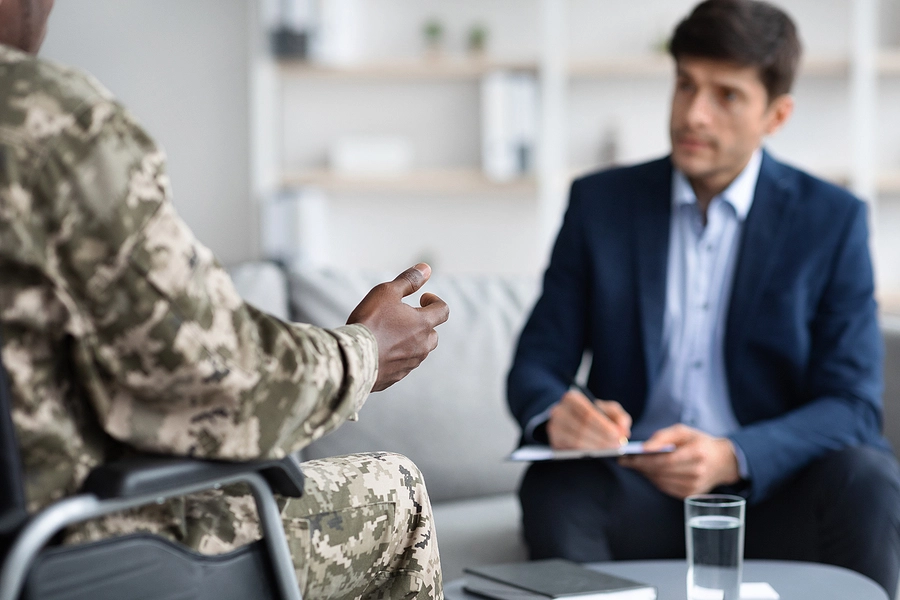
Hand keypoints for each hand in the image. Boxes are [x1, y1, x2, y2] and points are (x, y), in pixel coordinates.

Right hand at [347, 263, 448, 391]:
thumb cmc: (370, 321)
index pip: (443, 311)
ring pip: (419, 351)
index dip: (435, 301)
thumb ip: (408, 280)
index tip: (423, 299)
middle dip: (423, 324)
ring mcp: (410, 363)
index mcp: (423, 324)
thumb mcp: (387, 292)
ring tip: (390, 334)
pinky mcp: (396, 377)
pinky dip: (397, 356)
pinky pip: (403, 365)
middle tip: (405, 317)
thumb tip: (426, 268)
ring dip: (410, 341)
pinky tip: (380, 351)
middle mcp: (421, 346)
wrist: (354, 358)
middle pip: (433, 334)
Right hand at [547, 390, 631, 449]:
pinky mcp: (554, 441)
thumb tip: (624, 431)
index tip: (618, 435)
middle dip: (603, 438)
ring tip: (611, 449)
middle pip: (583, 428)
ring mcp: (554, 427)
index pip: (588, 414)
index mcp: (572, 398)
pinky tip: (599, 451)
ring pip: (578, 440)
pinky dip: (588, 451)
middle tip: (618, 445)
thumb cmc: (591, 414)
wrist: (569, 420)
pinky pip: (572, 449)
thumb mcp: (606, 410)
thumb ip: (619, 417)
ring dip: (597, 447)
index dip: (604, 427)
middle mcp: (559, 411)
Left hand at [618, 424, 740, 498]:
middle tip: (625, 461)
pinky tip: (649, 472)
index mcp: (696, 454)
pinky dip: (654, 480)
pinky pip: (665, 488)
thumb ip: (663, 436)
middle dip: (639, 466)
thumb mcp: (683, 431)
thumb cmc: (699, 442)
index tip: (625, 457)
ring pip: (660, 482)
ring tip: (635, 465)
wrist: (723, 461)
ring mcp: (694, 487)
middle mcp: (696, 473)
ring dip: (645, 474)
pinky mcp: (690, 495)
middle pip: (660, 472)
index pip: (664, 460)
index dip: (643, 460)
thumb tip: (644, 447)